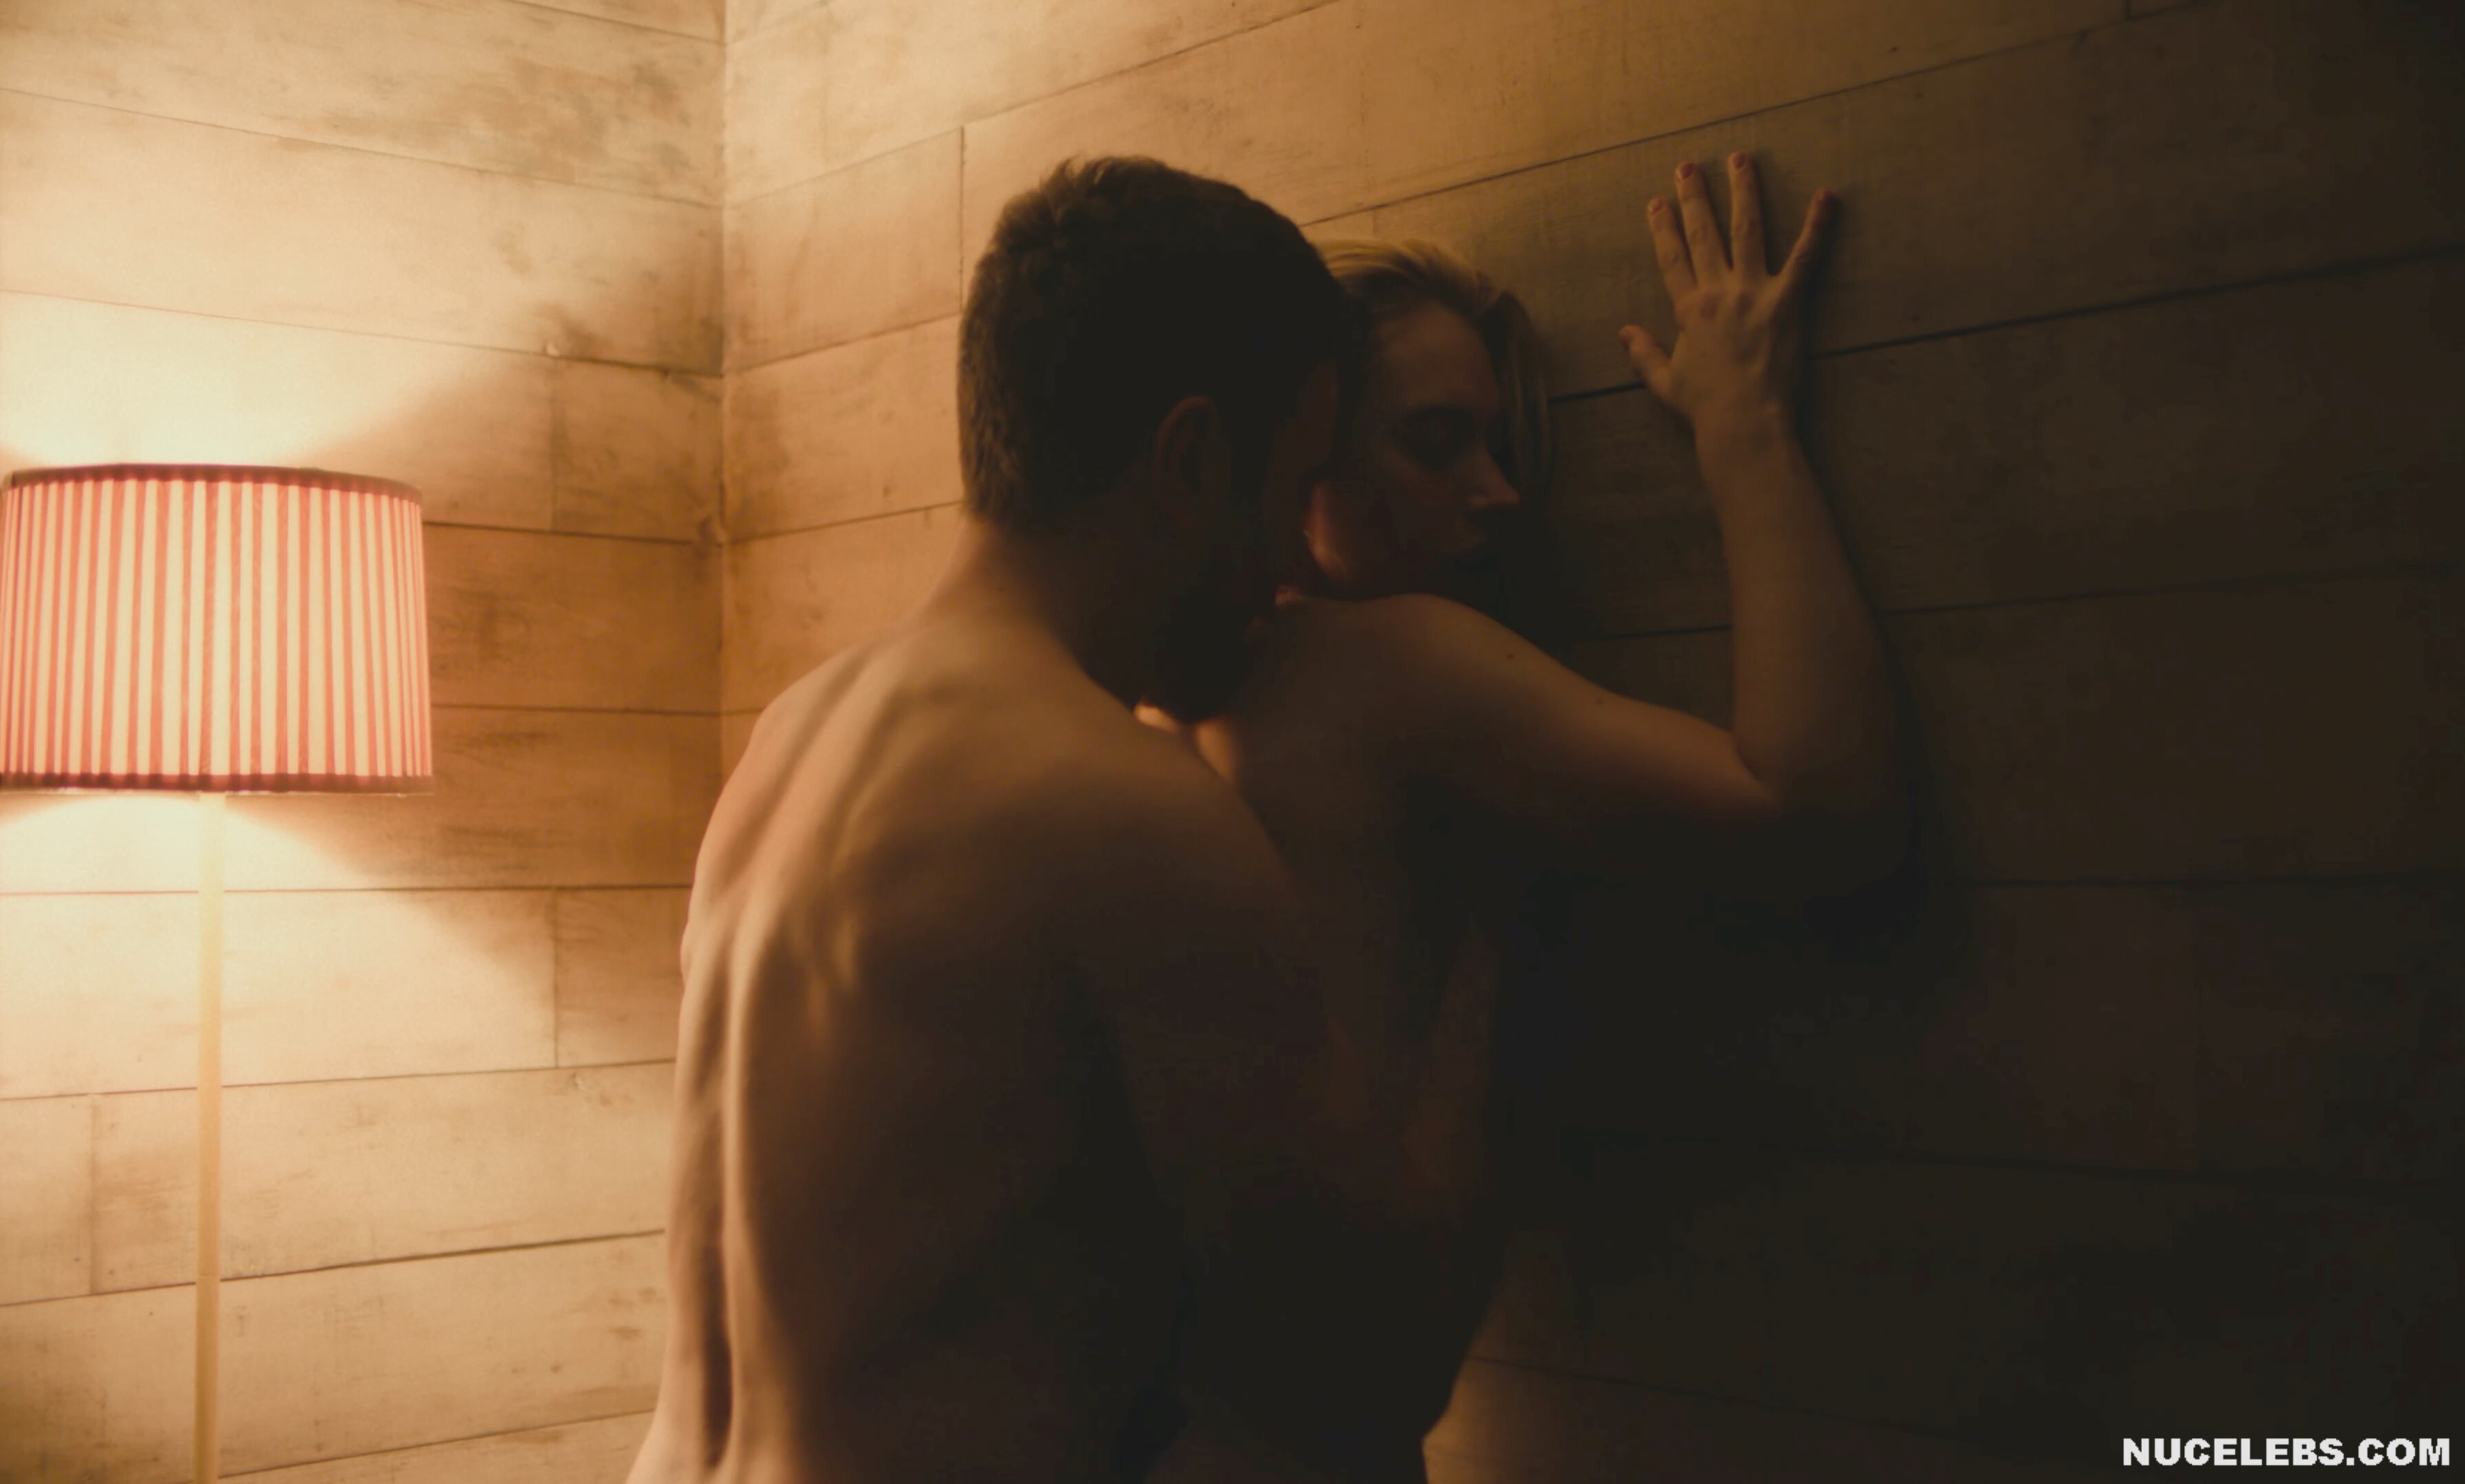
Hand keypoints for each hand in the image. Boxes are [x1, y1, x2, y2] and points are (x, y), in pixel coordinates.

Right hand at [1622, 152, 1833, 440]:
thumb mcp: (1665, 382)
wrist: (1743, 423)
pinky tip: (1826, 195)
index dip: (1663, 227)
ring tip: (1740, 159)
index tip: (1657, 201)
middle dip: (1695, 196)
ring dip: (1743, 191)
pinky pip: (1805, 256)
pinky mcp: (1787, 301)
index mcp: (1688, 310)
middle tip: (1689, 166)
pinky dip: (1817, 225)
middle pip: (1703, 234)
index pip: (1672, 258)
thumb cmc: (1706, 408)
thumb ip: (1644, 353)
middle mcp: (1717, 292)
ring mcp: (1752, 293)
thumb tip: (1624, 333)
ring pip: (1747, 230)